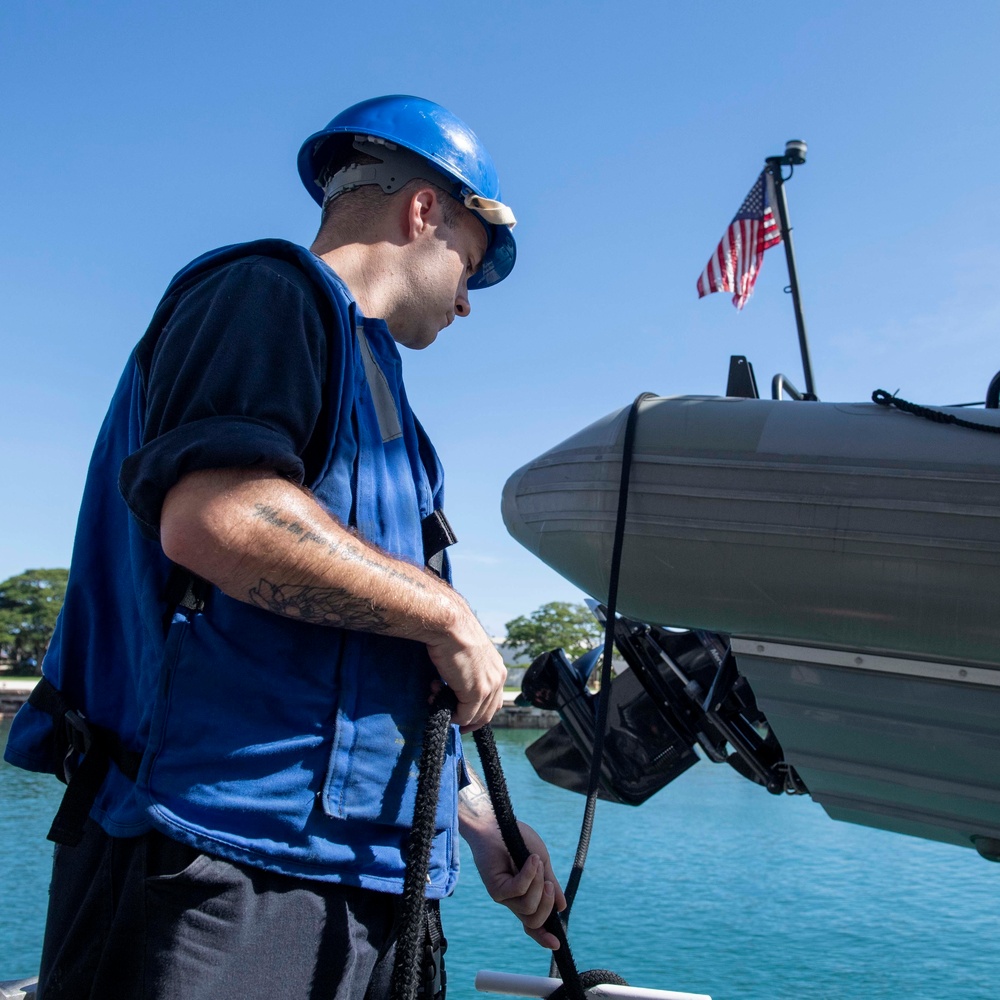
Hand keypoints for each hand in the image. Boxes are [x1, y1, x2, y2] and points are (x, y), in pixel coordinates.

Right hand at [424, 603, 505, 731]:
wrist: (449, 625)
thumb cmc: (452, 633)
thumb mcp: (468, 654)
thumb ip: (469, 671)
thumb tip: (457, 684)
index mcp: (498, 668)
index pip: (495, 700)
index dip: (480, 712)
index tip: (464, 716)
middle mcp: (498, 678)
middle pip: (489, 711)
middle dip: (469, 719)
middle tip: (452, 718)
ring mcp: (489, 686)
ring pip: (477, 716)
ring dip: (456, 715)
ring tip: (436, 700)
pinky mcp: (477, 692)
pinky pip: (466, 715)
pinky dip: (453, 716)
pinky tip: (439, 703)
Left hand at [467, 820, 566, 949]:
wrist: (498, 823)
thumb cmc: (518, 840)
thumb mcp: (542, 864)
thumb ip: (550, 883)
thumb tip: (562, 907)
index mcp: (525, 896)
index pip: (534, 924)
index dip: (544, 937)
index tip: (557, 944)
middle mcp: (514, 900)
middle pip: (533, 921)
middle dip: (547, 905)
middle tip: (550, 884)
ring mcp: (504, 896)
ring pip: (528, 907)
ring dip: (538, 884)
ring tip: (536, 861)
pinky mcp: (496, 888)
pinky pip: (518, 891)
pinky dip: (529, 876)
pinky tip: (531, 860)